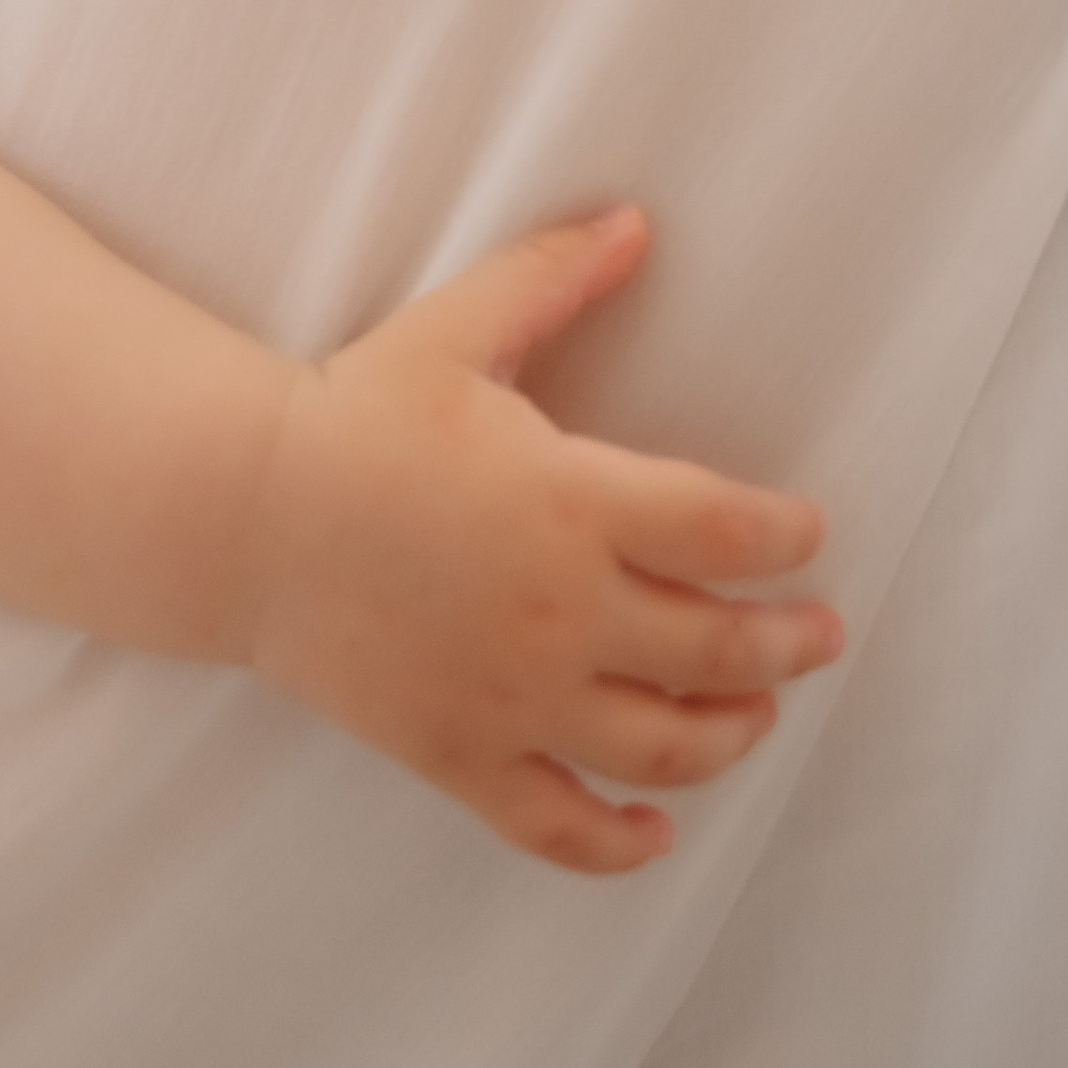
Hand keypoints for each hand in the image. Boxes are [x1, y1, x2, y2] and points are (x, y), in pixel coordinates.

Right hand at [236, 209, 840, 876]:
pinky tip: (655, 834)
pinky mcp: (462, 754)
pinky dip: (618, 844)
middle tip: (821, 634)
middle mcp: (559, 609)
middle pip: (716, 646)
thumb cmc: (355, 414)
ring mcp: (513, 694)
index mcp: (569, 499)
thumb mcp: (457, 327)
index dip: (784, 537)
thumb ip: (553, 277)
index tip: (809, 535)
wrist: (245, 515)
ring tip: (758, 716)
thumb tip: (637, 222)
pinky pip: (559, 825)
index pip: (722, 529)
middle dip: (787, 643)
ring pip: (661, 746)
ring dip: (730, 735)